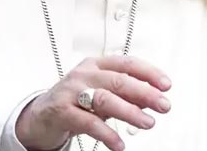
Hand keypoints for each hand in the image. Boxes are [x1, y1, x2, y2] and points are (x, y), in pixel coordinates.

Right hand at [16, 56, 172, 150]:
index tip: (166, 85)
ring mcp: (71, 91)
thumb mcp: (103, 94)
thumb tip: (154, 99)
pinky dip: (107, 133)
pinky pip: (87, 122)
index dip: (149, 73)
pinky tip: (119, 144)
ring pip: (104, 99)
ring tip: (147, 123)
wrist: (40, 115)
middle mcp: (84, 74)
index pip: (127, 63)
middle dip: (145, 93)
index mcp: (97, 64)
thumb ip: (126, 94)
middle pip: (118, 80)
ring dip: (130, 112)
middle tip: (163, 105)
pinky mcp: (61, 111)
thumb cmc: (75, 101)